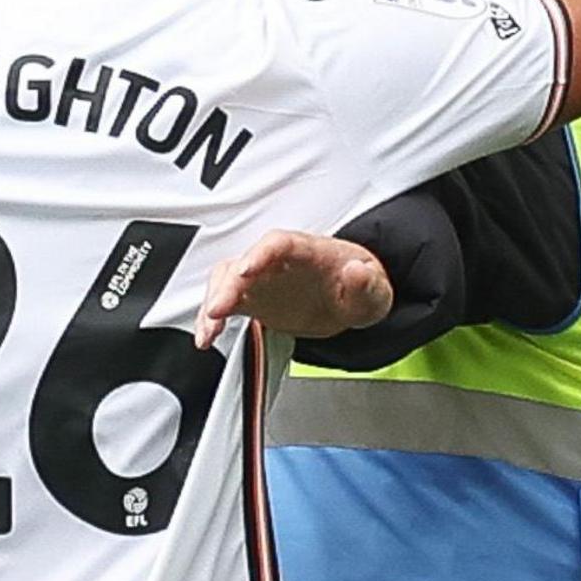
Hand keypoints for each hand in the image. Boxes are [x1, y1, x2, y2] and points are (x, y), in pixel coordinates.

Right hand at [196, 230, 396, 344]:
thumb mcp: (374, 289)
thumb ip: (366, 283)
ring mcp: (262, 279)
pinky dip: (212, 320)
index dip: (261, 254)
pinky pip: (225, 304)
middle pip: (244, 262)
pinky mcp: (253, 299)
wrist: (349, 298)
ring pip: (226, 280)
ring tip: (208, 329)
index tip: (248, 268)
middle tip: (218, 308)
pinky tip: (207, 338)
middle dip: (228, 284)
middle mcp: (278, 261)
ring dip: (214, 302)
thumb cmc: (359, 286)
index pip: (279, 243)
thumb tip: (357, 272)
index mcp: (308, 251)